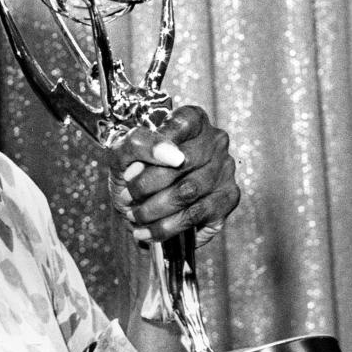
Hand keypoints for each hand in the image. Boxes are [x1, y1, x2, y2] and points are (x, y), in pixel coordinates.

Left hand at [107, 105, 238, 247]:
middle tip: (127, 196)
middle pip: (182, 162)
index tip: (131, 167)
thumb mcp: (124, 151)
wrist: (138, 202)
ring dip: (153, 209)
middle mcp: (215, 141)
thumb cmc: (133, 170)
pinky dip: (165, 228)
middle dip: (147, 185)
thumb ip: (141, 143)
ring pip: (188, 192)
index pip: (182, 123)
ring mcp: (225, 170)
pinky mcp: (227, 200)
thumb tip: (172, 154)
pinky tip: (147, 231)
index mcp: (193, 120)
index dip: (155, 145)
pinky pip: (195, 216)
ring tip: (135, 216)